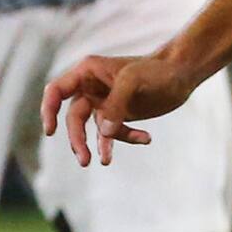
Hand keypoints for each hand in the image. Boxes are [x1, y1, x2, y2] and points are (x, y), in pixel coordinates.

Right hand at [41, 54, 195, 166]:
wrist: (183, 73)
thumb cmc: (157, 70)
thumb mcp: (134, 81)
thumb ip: (116, 104)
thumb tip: (104, 133)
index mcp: (88, 72)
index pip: (56, 91)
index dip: (48, 110)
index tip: (51, 131)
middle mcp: (92, 88)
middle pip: (73, 118)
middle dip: (77, 139)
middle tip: (84, 160)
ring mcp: (105, 102)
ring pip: (92, 130)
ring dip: (98, 146)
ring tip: (106, 161)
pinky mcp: (120, 115)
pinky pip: (115, 133)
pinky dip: (128, 137)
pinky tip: (146, 138)